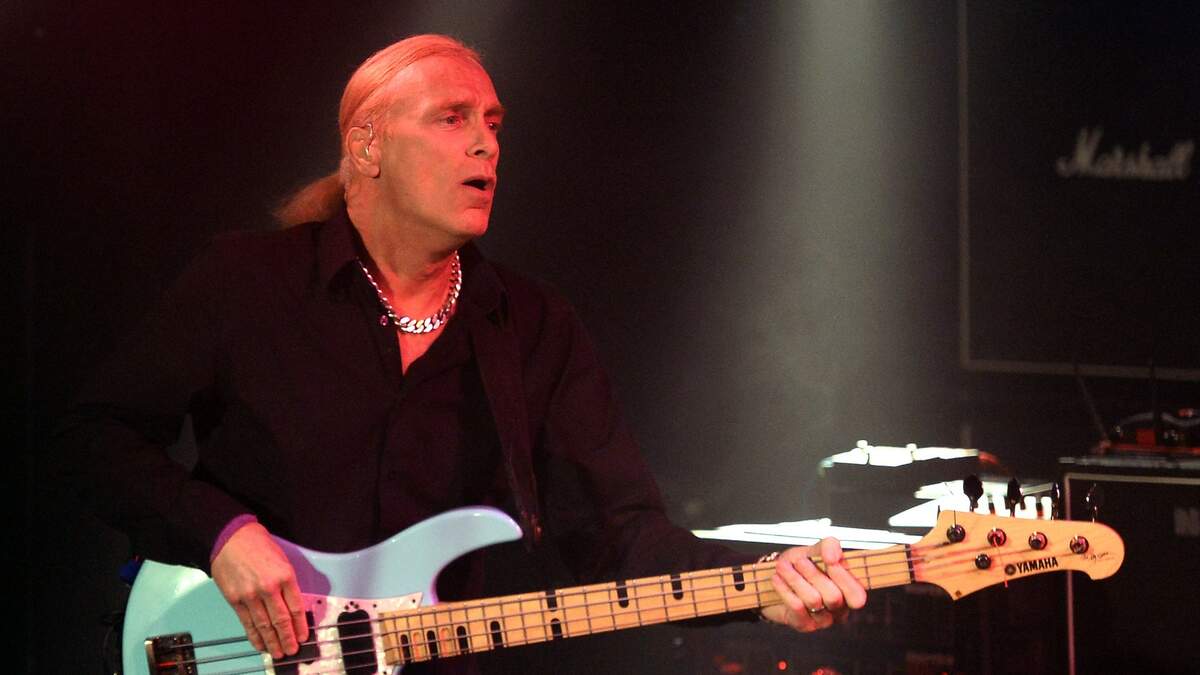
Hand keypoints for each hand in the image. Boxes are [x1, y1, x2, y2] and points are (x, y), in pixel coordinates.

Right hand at [211, 522, 308, 657]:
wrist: (231, 539)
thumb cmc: (260, 546)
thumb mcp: (282, 561)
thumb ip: (287, 584)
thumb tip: (293, 607)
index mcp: (285, 576)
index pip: (295, 607)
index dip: (299, 626)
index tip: (303, 637)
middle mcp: (269, 588)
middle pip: (281, 620)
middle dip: (287, 639)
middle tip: (291, 651)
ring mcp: (250, 595)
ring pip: (264, 625)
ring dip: (272, 642)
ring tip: (278, 653)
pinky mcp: (235, 600)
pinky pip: (247, 622)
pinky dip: (254, 636)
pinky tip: (260, 645)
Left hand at [759, 537, 866, 631]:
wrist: (776, 578)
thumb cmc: (800, 565)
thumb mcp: (816, 550)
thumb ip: (829, 546)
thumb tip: (833, 556)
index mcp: (848, 592)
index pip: (857, 595)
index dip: (844, 578)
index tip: (829, 559)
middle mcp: (838, 609)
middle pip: (834, 597)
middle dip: (814, 574)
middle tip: (799, 561)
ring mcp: (822, 620)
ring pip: (813, 601)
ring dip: (795, 579)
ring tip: (783, 566)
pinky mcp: (804, 624)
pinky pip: (796, 607)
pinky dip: (785, 589)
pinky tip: (777, 579)